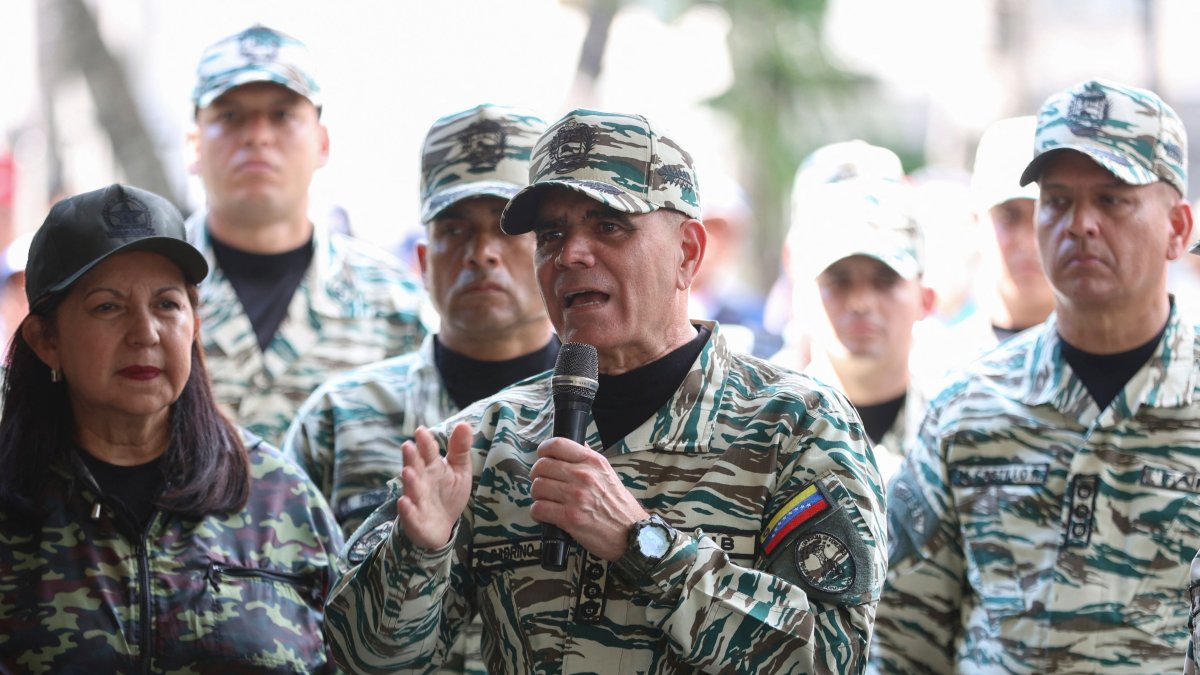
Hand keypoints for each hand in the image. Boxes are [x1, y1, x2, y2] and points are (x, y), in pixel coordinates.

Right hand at [395, 423, 473, 549]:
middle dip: (411, 458)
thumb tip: (464, 423)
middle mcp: (421, 481)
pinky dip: (406, 509)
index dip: (425, 442)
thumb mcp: (459, 470)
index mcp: (432, 467)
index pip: (428, 452)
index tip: (422, 431)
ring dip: (409, 481)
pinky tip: (404, 502)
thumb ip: (460, 448)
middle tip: (408, 446)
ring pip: (411, 489)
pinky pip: (409, 514)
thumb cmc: (448, 494)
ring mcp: (416, 500)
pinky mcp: (414, 520)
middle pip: (415, 467)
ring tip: (407, 472)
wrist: (440, 526)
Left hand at [528, 437, 648, 560]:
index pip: (557, 445)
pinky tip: (546, 514)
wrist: (631, 534)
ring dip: (538, 495)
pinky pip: (538, 509)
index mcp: (593, 462)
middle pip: (542, 466)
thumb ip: (589, 459)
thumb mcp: (608, 474)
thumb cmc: (618, 506)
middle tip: (544, 484)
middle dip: (538, 476)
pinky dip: (538, 513)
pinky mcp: (569, 518)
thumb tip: (577, 445)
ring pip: (537, 487)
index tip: (543, 457)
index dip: (544, 450)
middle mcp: (584, 476)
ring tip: (546, 500)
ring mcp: (576, 497)